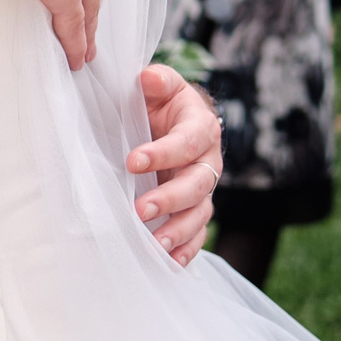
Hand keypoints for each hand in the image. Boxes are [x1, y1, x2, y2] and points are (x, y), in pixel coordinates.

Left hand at [130, 64, 218, 263]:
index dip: (163, 153)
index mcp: (200, 126)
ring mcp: (204, 189)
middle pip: (197, 184)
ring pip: (199, 213)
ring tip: (154, 245)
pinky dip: (186, 249)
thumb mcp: (159, 86)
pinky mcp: (196, 210)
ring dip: (178, 230)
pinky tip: (169, 262)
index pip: (187, 142)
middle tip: (140, 210)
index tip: (132, 161)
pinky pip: (197, 233)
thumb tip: (147, 78)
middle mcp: (208, 160)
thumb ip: (156, 81)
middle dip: (170, 198)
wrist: (168, 121)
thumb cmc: (159, 103)